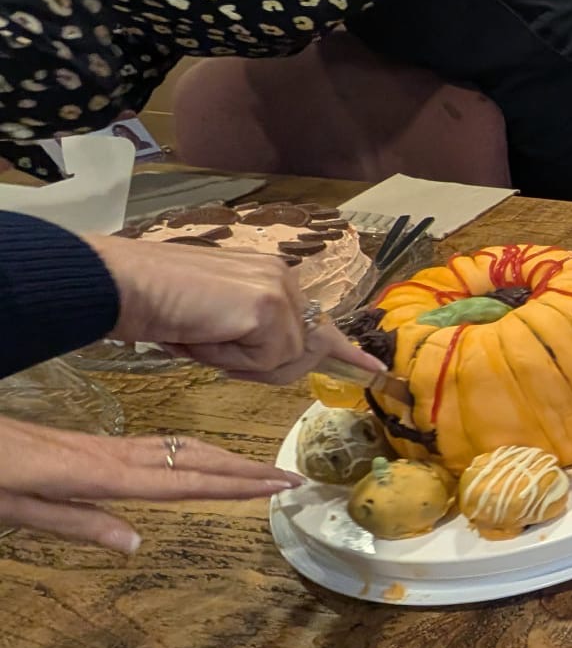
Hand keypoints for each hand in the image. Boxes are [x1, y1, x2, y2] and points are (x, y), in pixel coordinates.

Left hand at [0, 416, 301, 552]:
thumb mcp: (18, 511)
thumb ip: (79, 525)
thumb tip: (137, 543)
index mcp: (101, 477)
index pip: (184, 482)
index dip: (235, 485)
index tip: (279, 485)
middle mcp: (113, 457)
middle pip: (194, 459)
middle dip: (245, 468)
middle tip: (291, 477)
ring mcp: (106, 447)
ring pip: (180, 449)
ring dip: (225, 458)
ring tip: (261, 469)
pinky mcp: (96, 446)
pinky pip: (160, 447)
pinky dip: (195, 452)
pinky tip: (202, 459)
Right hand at [86, 234, 383, 383]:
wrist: (120, 285)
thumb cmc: (159, 305)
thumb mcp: (219, 322)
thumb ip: (258, 334)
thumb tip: (287, 359)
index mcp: (275, 278)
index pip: (319, 321)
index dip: (346, 350)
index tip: (376, 369)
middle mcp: (285, 279)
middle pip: (302, 354)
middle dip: (260, 367)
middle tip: (211, 342)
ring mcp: (280, 291)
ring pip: (283, 361)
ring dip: (238, 362)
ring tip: (203, 333)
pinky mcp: (268, 308)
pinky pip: (264, 362)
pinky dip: (229, 360)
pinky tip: (204, 333)